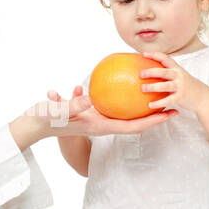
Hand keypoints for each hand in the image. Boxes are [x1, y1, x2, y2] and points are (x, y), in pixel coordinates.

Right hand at [45, 85, 177, 135]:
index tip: (170, 114)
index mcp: (100, 126)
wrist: (34, 124)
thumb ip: (73, 103)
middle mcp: (102, 124)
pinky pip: (111, 105)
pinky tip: (127, 82)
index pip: (132, 126)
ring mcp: (97, 119)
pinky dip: (123, 97)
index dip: (152, 122)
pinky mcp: (90, 112)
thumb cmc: (46, 119)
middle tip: (173, 105)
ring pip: (125, 114)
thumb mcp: (60, 110)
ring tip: (158, 96)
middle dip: (154, 116)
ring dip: (142, 107)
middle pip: (134, 122)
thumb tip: (88, 95)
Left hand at [139, 53, 207, 114]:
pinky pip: (169, 100)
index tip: (144, 54)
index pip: (166, 59)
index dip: (155, 55)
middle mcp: (179, 76)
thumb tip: (147, 72)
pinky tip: (150, 105)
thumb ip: (166, 74)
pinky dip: (159, 103)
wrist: (203, 96)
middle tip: (141, 73)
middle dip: (152, 71)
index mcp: (177, 69)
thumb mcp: (178, 77)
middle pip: (164, 72)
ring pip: (166, 85)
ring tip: (142, 88)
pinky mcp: (181, 97)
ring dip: (153, 87)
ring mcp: (181, 86)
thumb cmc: (186, 86)